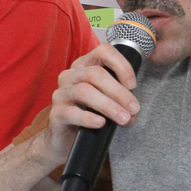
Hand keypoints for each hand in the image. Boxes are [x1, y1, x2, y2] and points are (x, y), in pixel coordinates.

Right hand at [29, 42, 142, 172]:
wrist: (66, 139)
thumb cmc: (90, 114)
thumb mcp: (108, 102)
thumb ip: (122, 101)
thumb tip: (133, 111)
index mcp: (85, 66)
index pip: (103, 51)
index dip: (121, 65)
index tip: (133, 85)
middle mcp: (70, 76)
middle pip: (95, 74)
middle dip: (119, 92)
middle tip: (134, 108)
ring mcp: (61, 94)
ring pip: (84, 91)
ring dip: (108, 105)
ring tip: (124, 119)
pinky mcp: (56, 114)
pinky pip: (72, 113)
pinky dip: (89, 118)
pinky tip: (101, 123)